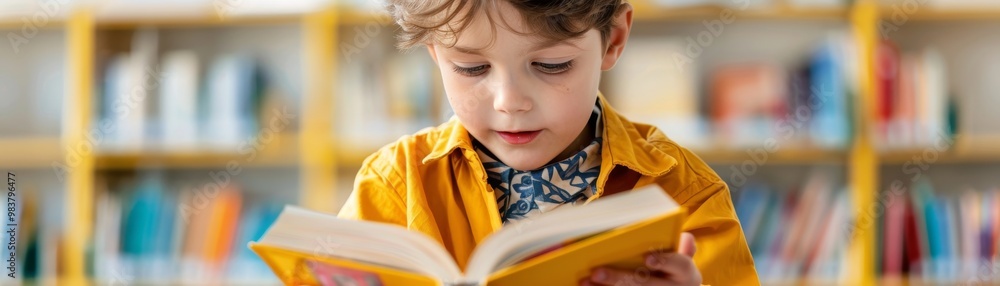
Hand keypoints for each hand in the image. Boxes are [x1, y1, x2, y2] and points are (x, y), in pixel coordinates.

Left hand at [580, 232, 701, 285]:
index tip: (647, 256)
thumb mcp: (683, 260)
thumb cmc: (676, 272)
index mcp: (686, 273)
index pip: (678, 264)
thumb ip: (682, 247)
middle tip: (597, 272)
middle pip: (645, 285)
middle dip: (619, 279)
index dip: (663, 261)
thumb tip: (685, 238)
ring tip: (586, 281)